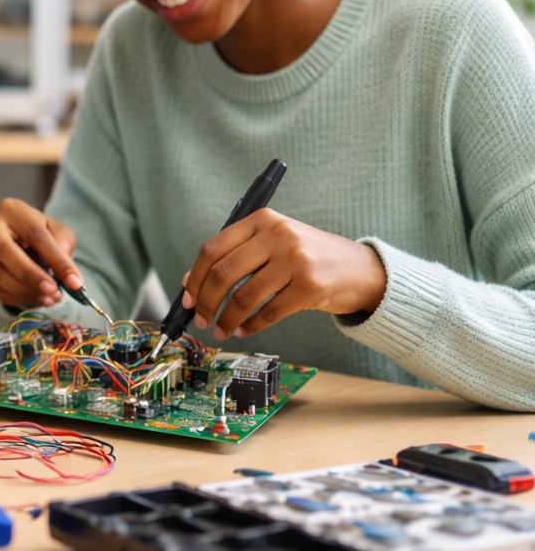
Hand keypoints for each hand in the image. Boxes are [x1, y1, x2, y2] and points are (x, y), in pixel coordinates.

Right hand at [0, 197, 82, 307]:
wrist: (15, 239)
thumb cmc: (38, 235)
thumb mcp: (57, 233)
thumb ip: (63, 248)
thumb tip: (68, 276)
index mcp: (12, 209)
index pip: (35, 233)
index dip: (56, 259)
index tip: (74, 282)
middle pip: (3, 249)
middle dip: (30, 275)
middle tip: (53, 292)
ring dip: (23, 290)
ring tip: (47, 299)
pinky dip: (10, 297)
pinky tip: (29, 298)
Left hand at [182, 209, 387, 338]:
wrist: (363, 270)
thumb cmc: (310, 258)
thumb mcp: (274, 244)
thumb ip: (236, 256)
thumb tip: (190, 282)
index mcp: (263, 219)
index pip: (213, 248)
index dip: (195, 277)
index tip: (188, 298)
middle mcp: (278, 234)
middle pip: (223, 273)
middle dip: (206, 302)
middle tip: (201, 319)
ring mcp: (296, 259)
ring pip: (244, 296)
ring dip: (226, 319)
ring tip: (221, 330)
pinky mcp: (310, 286)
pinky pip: (267, 312)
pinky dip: (250, 325)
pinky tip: (244, 330)